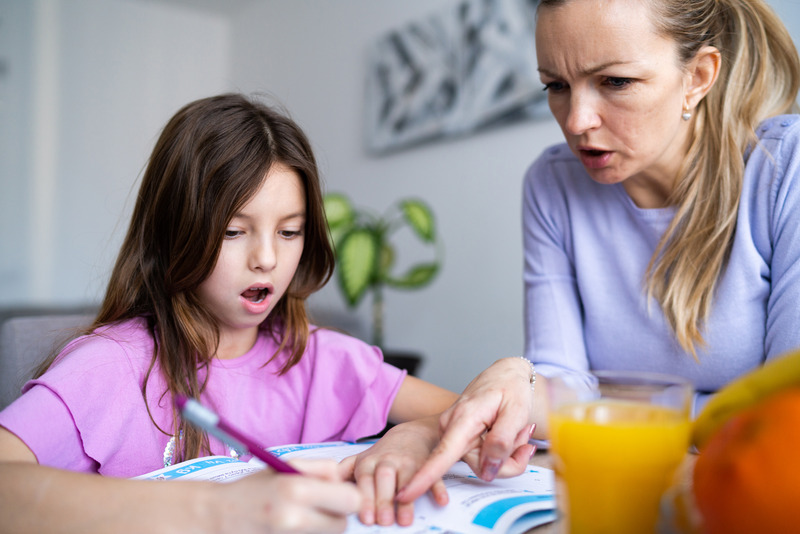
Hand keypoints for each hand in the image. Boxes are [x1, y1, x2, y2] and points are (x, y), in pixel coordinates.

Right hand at [212, 459, 360, 533]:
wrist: (218, 517)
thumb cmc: (252, 488)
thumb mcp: (284, 466)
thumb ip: (320, 469)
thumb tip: (345, 479)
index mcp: (296, 490)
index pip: (350, 500)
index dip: (346, 494)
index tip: (336, 491)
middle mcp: (294, 519)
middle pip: (342, 524)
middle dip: (336, 514)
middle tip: (319, 505)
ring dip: (323, 527)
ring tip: (301, 515)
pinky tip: (293, 528)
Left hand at [339, 417, 447, 526]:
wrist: (414, 432)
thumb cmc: (384, 454)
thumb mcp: (362, 459)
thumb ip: (344, 472)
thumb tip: (324, 484)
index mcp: (370, 461)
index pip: (365, 480)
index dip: (365, 498)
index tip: (365, 517)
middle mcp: (389, 461)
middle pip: (385, 479)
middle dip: (384, 500)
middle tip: (384, 522)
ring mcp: (410, 462)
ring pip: (408, 478)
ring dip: (407, 499)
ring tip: (405, 520)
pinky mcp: (428, 464)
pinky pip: (435, 475)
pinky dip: (438, 487)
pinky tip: (440, 500)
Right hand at [396, 357, 539, 503]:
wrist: (504, 374)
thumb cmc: (510, 387)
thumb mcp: (517, 412)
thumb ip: (502, 441)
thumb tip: (488, 470)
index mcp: (463, 418)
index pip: (443, 454)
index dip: (425, 477)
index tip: (407, 494)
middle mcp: (451, 427)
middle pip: (479, 465)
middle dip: (508, 460)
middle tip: (525, 438)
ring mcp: (453, 433)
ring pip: (483, 462)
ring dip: (505, 452)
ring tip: (515, 428)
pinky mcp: (459, 437)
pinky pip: (481, 455)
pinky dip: (499, 448)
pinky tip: (507, 430)